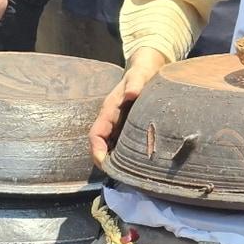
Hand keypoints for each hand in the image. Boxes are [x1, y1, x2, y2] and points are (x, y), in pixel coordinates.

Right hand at [90, 49, 167, 164]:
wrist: (148, 68)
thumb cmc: (142, 72)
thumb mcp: (140, 75)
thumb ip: (136, 83)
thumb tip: (131, 93)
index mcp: (109, 110)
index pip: (96, 134)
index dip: (97, 150)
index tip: (104, 163)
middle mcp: (111, 120)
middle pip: (102, 145)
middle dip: (106, 161)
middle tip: (119, 176)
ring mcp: (119, 124)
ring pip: (112, 146)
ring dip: (116, 160)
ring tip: (129, 174)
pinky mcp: (129, 127)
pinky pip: (123, 144)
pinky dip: (126, 155)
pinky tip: (139, 164)